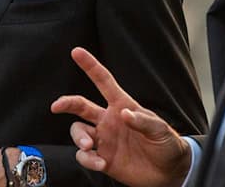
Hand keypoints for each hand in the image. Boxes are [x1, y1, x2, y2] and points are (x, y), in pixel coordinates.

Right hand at [50, 47, 190, 186]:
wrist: (169, 173)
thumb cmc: (167, 145)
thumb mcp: (160, 130)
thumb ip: (142, 121)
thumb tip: (123, 114)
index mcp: (121, 106)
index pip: (103, 82)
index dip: (90, 66)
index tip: (76, 52)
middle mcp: (108, 121)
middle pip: (81, 106)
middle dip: (66, 103)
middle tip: (56, 106)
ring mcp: (104, 140)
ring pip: (78, 131)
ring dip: (79, 138)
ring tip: (88, 146)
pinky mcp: (102, 159)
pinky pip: (85, 156)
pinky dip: (87, 160)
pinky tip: (100, 164)